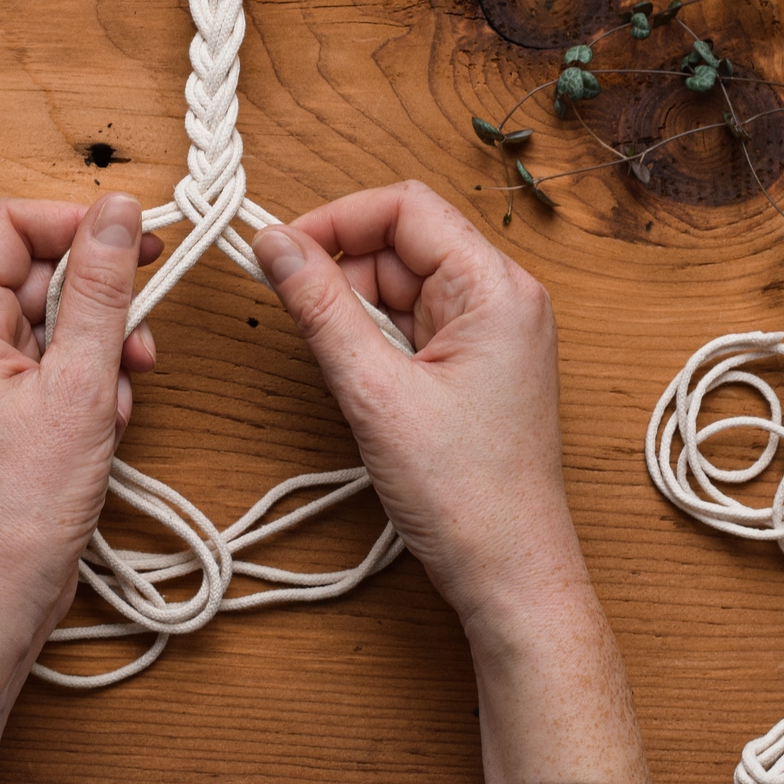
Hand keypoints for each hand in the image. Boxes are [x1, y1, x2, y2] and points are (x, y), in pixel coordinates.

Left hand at [0, 193, 159, 639]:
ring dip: (100, 351)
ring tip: (119, 399)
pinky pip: (48, 365)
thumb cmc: (21, 505)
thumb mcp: (81, 384)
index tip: (136, 243)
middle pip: (36, 274)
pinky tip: (104, 426)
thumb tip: (119, 214)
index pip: (9, 225)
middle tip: (139, 343)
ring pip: (51, 322)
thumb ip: (103, 290)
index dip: (77, 225)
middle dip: (100, 305)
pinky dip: (86, 385)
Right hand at [252, 182, 649, 783]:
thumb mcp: (374, 392)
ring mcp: (491, 335)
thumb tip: (272, 244)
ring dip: (354, 313)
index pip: (404, 207)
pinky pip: (411, 327)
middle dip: (339, 271)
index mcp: (496, 289)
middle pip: (400, 243)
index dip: (334, 220)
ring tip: (341, 372)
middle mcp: (502, 299)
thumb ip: (319, 308)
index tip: (277, 252)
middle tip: (294, 316)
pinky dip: (373, 343)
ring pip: (399, 286)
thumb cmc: (465, 495)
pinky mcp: (475, 368)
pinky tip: (360, 384)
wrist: (511, 576)